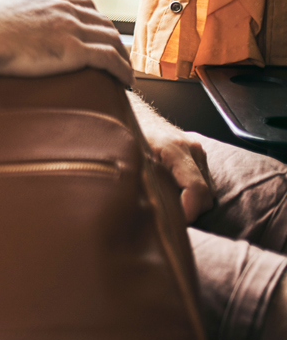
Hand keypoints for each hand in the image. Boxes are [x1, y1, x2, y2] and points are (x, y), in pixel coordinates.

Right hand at [0, 0, 133, 86]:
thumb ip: (5, 20)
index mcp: (47, 1)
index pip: (86, 5)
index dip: (99, 22)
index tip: (102, 37)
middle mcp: (63, 10)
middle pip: (104, 24)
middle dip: (117, 41)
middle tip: (121, 60)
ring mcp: (70, 28)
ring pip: (113, 41)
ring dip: (125, 58)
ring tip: (127, 75)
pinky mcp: (73, 50)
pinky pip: (110, 59)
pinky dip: (123, 70)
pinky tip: (127, 83)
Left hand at [130, 98, 214, 222]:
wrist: (137, 116)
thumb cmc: (130, 137)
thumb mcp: (132, 158)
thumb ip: (144, 180)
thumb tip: (152, 211)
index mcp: (174, 149)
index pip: (196, 188)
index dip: (189, 210)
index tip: (178, 223)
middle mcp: (192, 149)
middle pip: (206, 194)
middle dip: (191, 209)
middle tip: (171, 218)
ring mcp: (198, 151)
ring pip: (209, 191)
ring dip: (194, 202)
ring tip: (172, 205)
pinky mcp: (199, 155)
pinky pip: (205, 182)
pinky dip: (194, 193)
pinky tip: (176, 194)